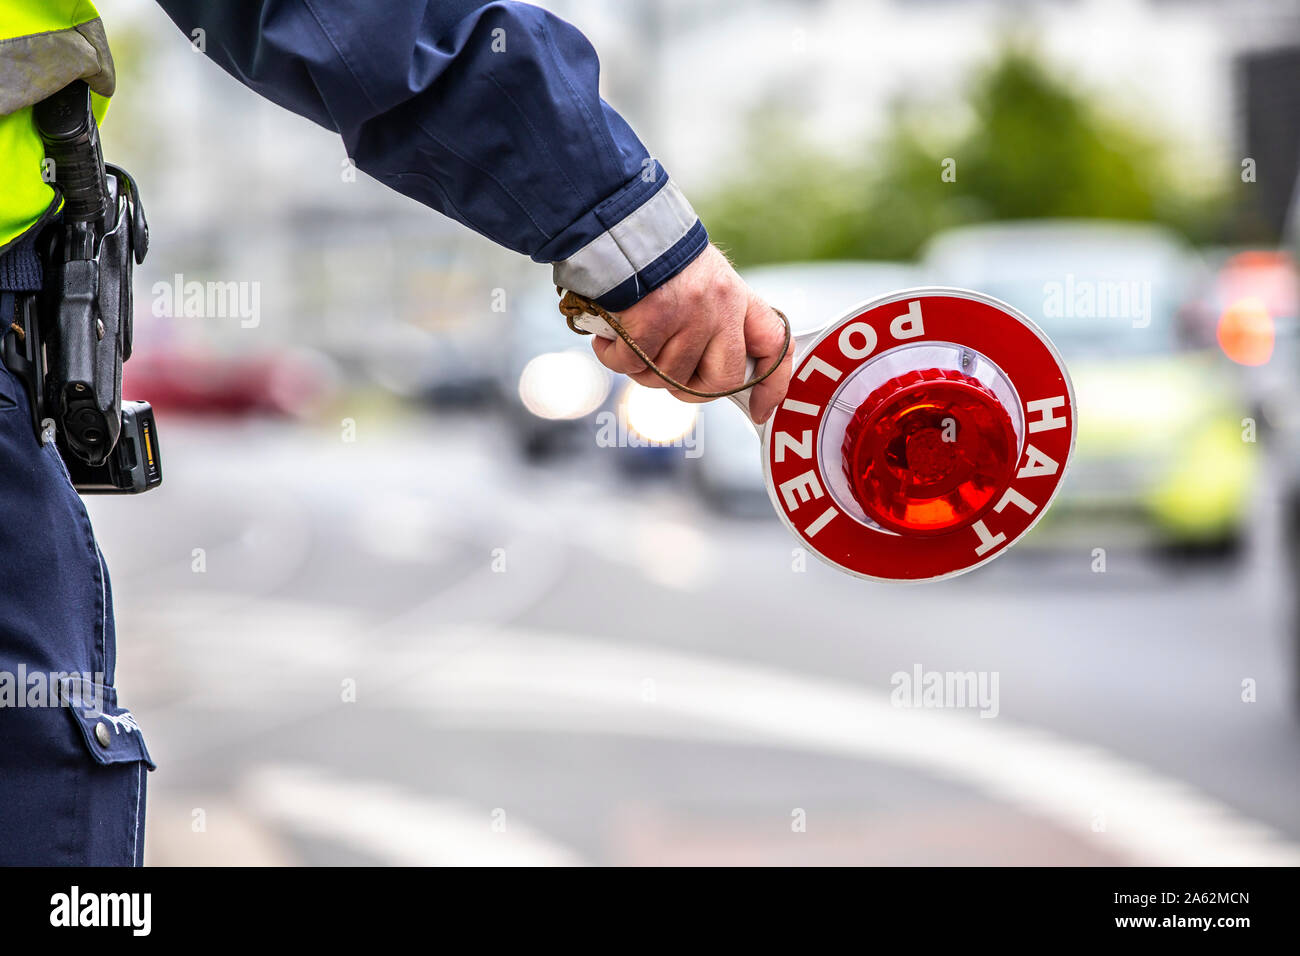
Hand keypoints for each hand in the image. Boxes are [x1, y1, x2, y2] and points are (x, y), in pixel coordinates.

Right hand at [589, 244, 791, 423]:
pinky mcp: (650, 321)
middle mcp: (721, 308)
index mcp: (738, 297)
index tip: (759, 411)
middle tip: (663, 375)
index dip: (773, 386)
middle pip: (720, 381)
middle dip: (690, 391)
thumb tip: (705, 374)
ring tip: (627, 342)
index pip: (774, 346)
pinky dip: (613, 358)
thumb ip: (714, 321)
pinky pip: (631, 365)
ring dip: (641, 370)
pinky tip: (607, 337)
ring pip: (668, 377)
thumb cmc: (657, 257)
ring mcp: (687, 316)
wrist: (621, 222)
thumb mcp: (703, 281)